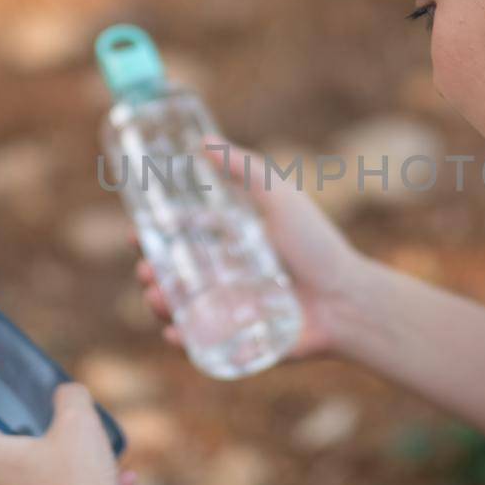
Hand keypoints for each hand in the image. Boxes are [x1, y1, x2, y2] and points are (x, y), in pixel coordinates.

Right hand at [134, 135, 367, 361]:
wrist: (347, 300)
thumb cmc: (317, 247)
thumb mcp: (279, 198)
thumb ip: (245, 168)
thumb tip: (204, 140)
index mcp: (232, 244)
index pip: (182, 239)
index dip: (155, 237)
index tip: (137, 233)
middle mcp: (227, 277)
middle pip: (175, 276)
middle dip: (151, 274)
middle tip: (146, 271)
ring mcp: (230, 311)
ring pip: (182, 310)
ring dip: (161, 306)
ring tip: (158, 298)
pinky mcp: (238, 343)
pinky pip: (202, 344)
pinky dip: (183, 341)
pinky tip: (176, 334)